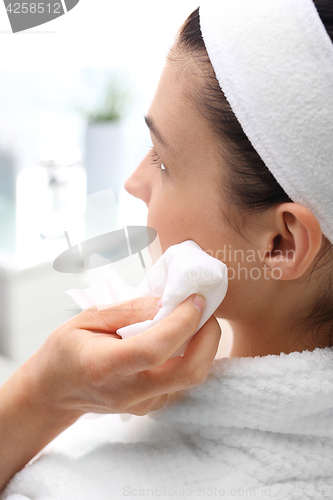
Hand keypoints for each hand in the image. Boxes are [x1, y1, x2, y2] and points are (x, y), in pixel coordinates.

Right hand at [27, 294, 220, 418]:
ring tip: (195, 319)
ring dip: (204, 346)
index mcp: (105, 366)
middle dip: (209, 338)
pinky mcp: (153, 405)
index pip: (155, 349)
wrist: (55, 391)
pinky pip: (182, 379)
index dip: (182, 323)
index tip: (196, 299)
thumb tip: (168, 302)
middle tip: (207, 311)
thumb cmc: (66, 350)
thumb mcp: (87, 319)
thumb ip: (128, 310)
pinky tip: (179, 337)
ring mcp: (143, 404)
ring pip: (191, 377)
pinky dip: (191, 355)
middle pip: (188, 372)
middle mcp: (128, 392)